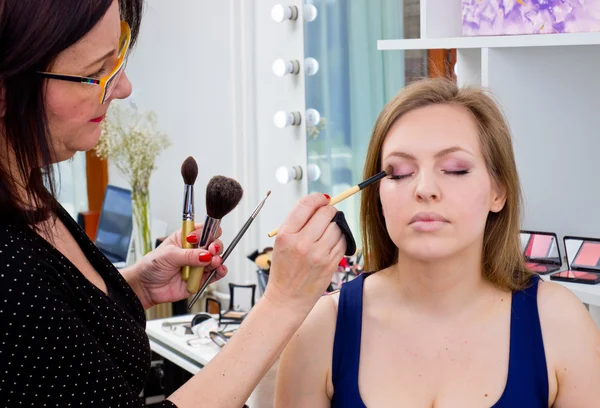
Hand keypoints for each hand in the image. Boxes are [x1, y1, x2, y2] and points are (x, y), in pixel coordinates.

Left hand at [133, 224, 226, 307]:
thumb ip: (188, 255)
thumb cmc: (152, 266)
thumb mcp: (168, 255)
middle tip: (211, 250)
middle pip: (213, 243)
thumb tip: (205, 255)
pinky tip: (219, 269)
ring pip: (216, 258)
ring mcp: (198, 264)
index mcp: (185, 238)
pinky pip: (215, 274)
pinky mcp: (201, 278)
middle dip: (215, 245)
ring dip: (217, 259)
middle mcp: (194, 250)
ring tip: (212, 262)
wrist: (146, 288)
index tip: (207, 237)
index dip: (208, 231)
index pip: (203, 230)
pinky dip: (220, 271)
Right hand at [265, 193, 345, 315]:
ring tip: (326, 234)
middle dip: (329, 211)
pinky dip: (340, 240)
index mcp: (286, 235)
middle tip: (327, 215)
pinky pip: (343, 242)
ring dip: (335, 226)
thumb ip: (297, 223)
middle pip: (326, 213)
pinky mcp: (330, 264)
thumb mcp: (281, 242)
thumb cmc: (284, 269)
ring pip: (337, 227)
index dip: (318, 198)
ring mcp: (318, 254)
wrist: (287, 298)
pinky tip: (330, 245)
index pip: (306, 205)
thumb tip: (319, 203)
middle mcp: (302, 243)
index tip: (323, 199)